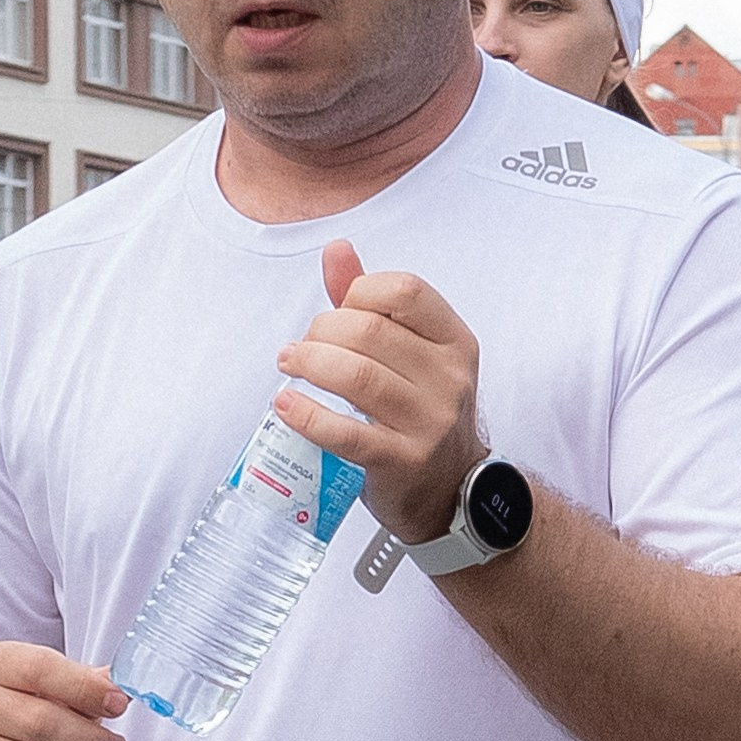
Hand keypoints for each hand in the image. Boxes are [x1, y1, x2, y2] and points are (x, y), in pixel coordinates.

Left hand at [270, 237, 486, 540]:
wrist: (451, 491)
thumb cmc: (420, 414)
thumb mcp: (411, 355)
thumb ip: (373, 303)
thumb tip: (337, 249)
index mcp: (454, 341)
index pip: (405, 291)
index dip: (359, 292)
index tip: (337, 312)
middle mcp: (449, 378)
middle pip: (371, 332)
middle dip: (322, 331)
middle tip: (300, 347)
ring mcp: (430, 423)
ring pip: (358, 376)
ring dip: (309, 364)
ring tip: (288, 365)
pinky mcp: (403, 462)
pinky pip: (347, 433)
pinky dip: (308, 415)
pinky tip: (286, 405)